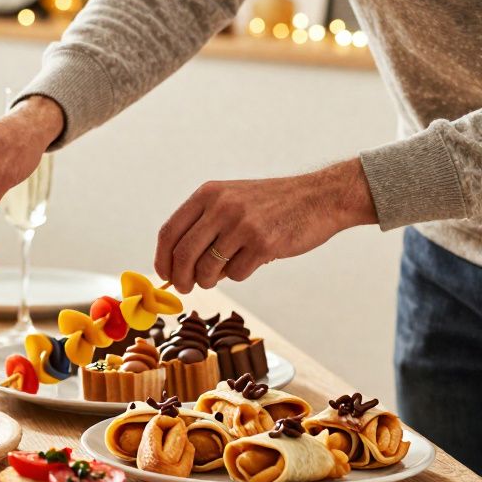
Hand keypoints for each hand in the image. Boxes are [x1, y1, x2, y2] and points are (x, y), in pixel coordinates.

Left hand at [154, 158, 377, 292]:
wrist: (319, 197)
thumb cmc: (271, 204)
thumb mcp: (230, 199)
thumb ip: (203, 224)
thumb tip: (176, 264)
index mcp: (208, 193)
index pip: (169, 232)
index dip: (162, 258)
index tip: (164, 274)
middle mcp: (221, 206)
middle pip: (183, 254)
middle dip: (181, 278)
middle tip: (186, 287)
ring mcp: (242, 225)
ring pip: (207, 269)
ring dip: (209, 280)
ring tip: (220, 274)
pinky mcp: (263, 244)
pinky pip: (235, 274)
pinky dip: (238, 275)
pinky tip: (250, 261)